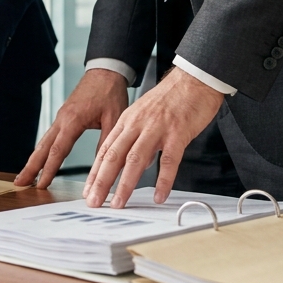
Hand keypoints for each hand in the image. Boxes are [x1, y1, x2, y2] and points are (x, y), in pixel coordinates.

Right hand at [14, 68, 128, 187]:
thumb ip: (106, 142)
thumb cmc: (110, 91)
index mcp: (73, 120)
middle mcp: (62, 119)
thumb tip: (102, 166)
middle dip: (30, 167)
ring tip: (24, 176)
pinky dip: (41, 150)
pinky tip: (39, 159)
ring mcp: (61, 118)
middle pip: (42, 148)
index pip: (57, 150)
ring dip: (33, 160)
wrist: (106, 71)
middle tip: (19, 183)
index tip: (41, 184)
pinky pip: (49, 136)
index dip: (48, 169)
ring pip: (43, 142)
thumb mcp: (114, 118)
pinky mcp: (63, 117)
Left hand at [84, 67, 224, 208]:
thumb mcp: (144, 115)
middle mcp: (137, 125)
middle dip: (102, 182)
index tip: (88, 191)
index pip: (105, 150)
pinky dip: (163, 180)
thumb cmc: (171, 98)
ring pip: (135, 159)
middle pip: (114, 156)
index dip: (95, 173)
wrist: (194, 79)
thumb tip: (137, 166)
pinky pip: (168, 160)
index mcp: (127, 121)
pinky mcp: (177, 133)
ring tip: (118, 203)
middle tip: (94, 202)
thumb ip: (137, 139)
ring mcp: (156, 129)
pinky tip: (158, 195)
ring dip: (125, 184)